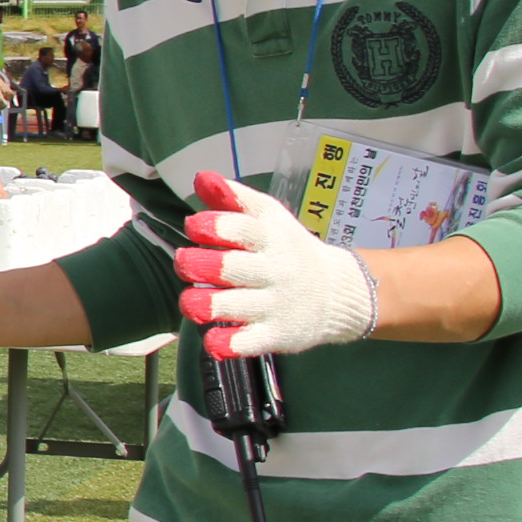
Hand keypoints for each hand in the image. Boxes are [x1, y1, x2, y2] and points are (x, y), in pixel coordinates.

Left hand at [175, 171, 375, 359]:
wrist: (337, 292)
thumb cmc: (287, 249)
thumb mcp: (268, 218)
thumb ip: (234, 199)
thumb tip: (202, 177)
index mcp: (271, 238)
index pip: (244, 228)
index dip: (215, 226)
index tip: (194, 226)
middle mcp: (273, 271)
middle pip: (234, 268)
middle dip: (202, 265)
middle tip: (184, 262)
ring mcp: (275, 305)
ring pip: (236, 306)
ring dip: (206, 304)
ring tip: (191, 301)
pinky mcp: (275, 335)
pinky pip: (248, 342)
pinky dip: (228, 344)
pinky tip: (213, 341)